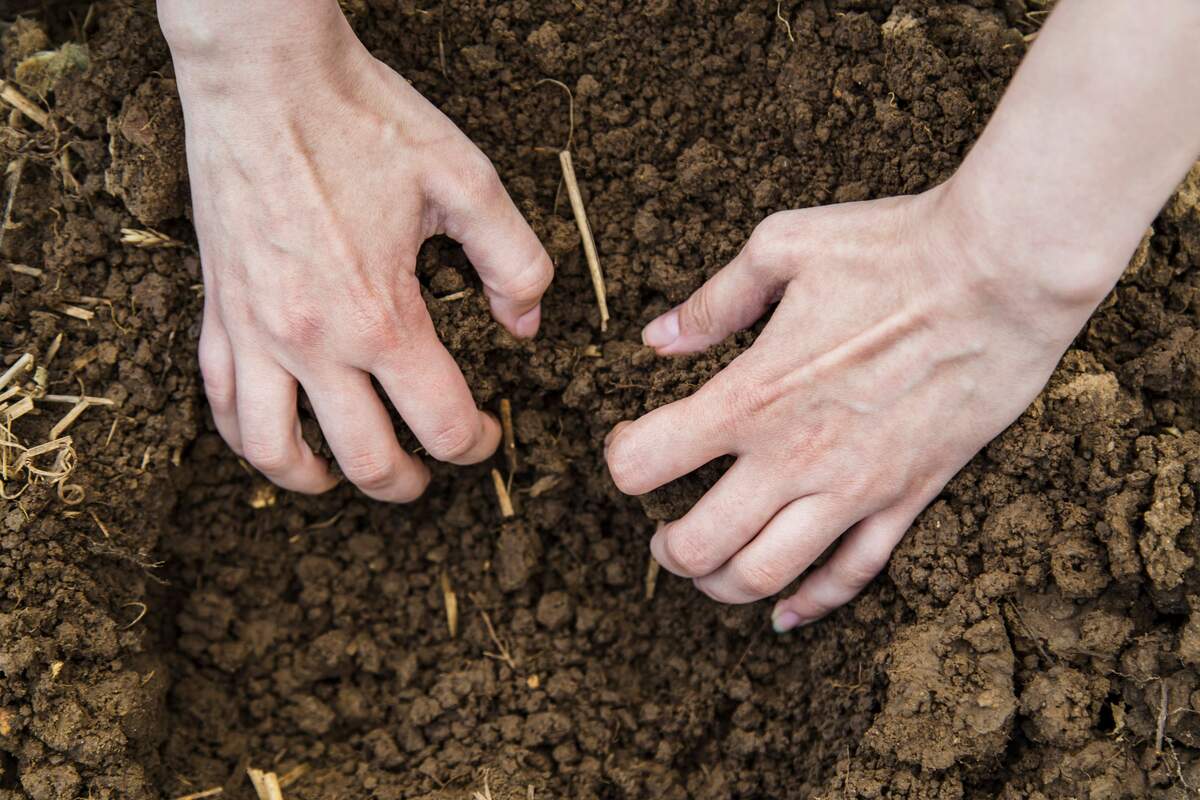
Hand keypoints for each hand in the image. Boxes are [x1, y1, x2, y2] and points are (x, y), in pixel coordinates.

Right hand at [167, 8, 551, 500]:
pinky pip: (220, 402)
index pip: (440, 423)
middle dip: (409, 481)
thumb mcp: (468, 181)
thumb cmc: (365, 121)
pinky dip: (248, 438)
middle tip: (429, 473)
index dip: (476, 443)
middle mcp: (313, 342)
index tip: (486, 434)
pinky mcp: (216, 312)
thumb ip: (515, 261)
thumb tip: (526, 325)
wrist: (265, 75)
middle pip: (366, 459)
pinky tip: (276, 438)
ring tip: (347, 478)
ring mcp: (254, 332)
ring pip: (275, 451)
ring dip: (319, 481)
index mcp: (382, 317)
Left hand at [604, 183, 1110, 629]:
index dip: (622, 460)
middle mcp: (794, 456)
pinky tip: (785, 613)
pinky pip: (853, 575)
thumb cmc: (894, 247)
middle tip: (663, 536)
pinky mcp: (909, 498)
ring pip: (767, 576)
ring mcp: (854, 487)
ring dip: (722, 585)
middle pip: (699, 545)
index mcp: (751, 395)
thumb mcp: (783, 247)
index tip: (631, 448)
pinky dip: (811, 604)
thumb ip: (714, 301)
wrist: (1005, 272)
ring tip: (710, 570)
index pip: (645, 462)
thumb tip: (657, 338)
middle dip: (667, 550)